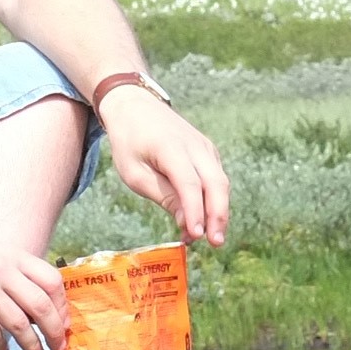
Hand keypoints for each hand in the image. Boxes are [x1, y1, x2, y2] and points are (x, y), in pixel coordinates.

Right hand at [0, 228, 68, 349]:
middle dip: (55, 330)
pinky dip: (1, 347)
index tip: (64, 322)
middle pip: (41, 305)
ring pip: (21, 324)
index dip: (62, 304)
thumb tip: (45, 309)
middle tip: (59, 346)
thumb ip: (15, 275)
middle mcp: (1, 268)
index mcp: (11, 255)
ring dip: (33, 346)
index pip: (51, 279)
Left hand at [100, 88, 231, 247]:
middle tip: (215, 243)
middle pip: (216, 183)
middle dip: (218, 215)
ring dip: (217, 212)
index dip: (195, 211)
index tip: (196, 235)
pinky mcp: (208, 152)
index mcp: (170, 148)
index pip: (190, 184)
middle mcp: (195, 146)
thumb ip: (163, 195)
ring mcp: (205, 147)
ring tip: (207, 238)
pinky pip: (216, 179)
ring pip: (220, 183)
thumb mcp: (134, 173)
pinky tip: (202, 220)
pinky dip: (213, 200)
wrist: (136, 106)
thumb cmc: (130, 142)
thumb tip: (187, 222)